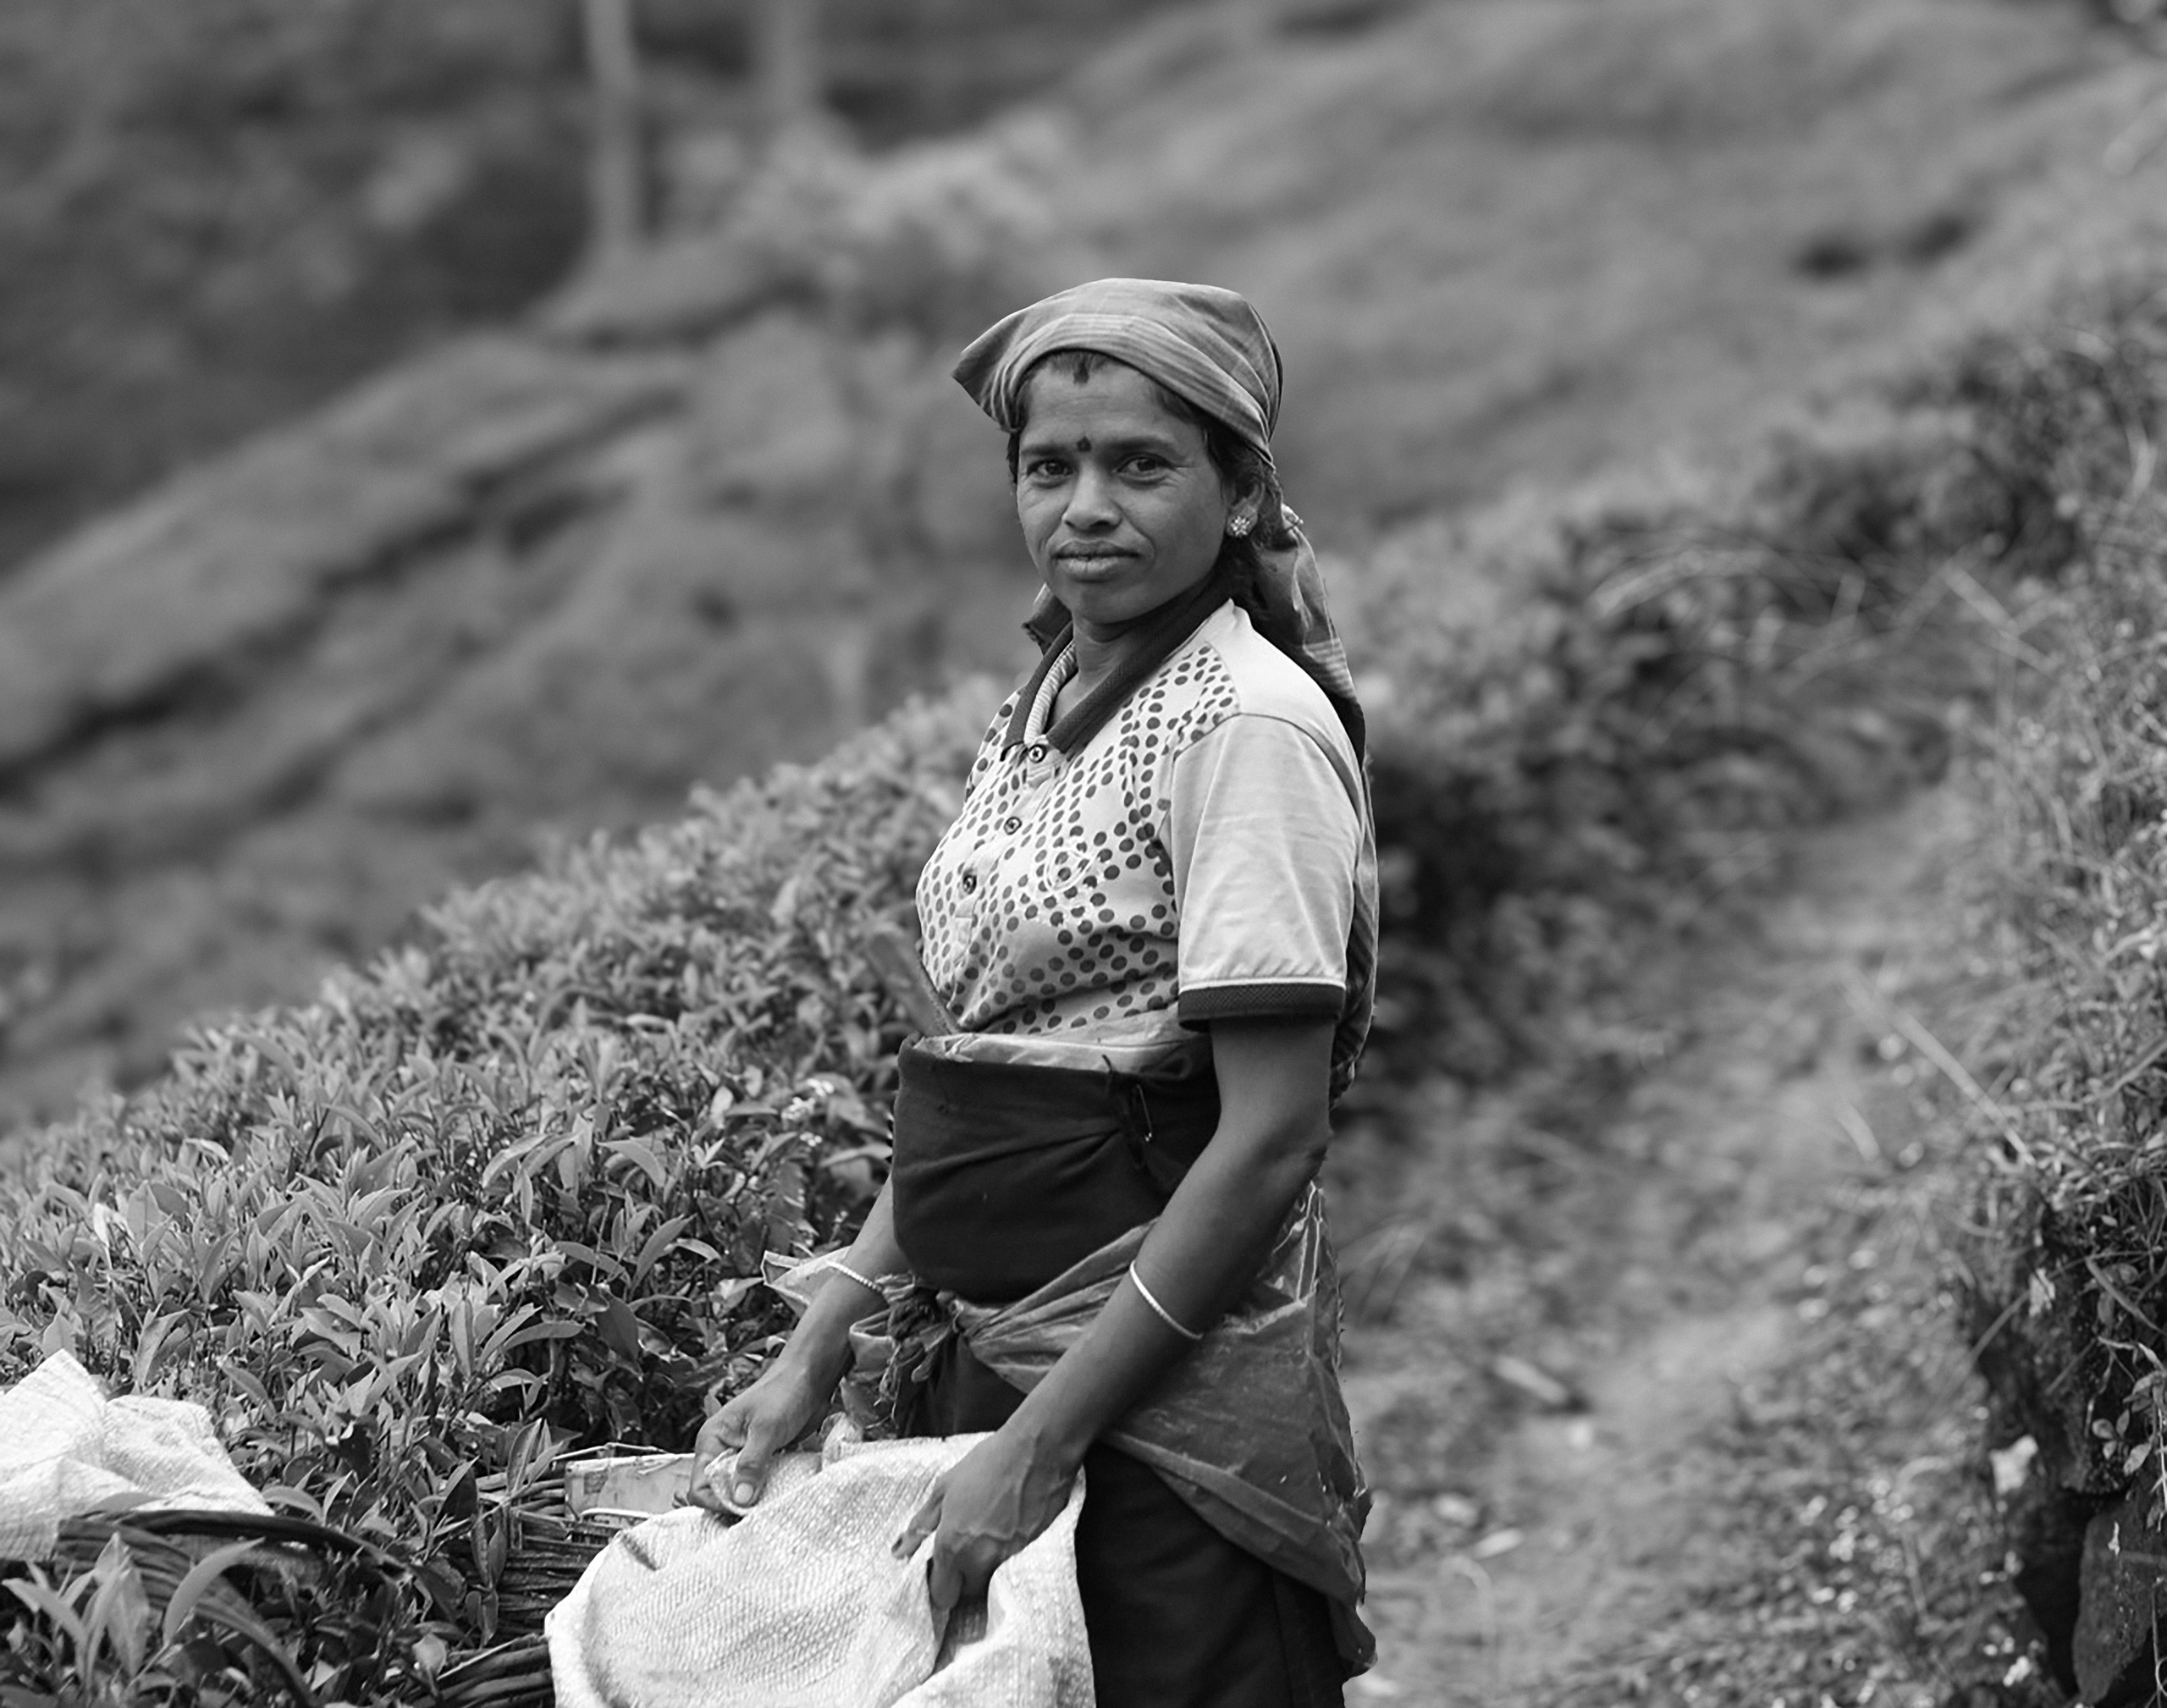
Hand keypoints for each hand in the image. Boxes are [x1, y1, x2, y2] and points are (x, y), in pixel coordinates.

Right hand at [689, 1360, 829, 1512]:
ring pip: (737, 1491)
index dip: (716, 1502)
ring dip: (751, 1501)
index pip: (699, 1486)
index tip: (741, 1509)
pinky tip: (777, 1497)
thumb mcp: (766, 1429)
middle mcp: (721, 1451)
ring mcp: (740, 1457)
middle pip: (717, 1493)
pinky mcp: (760, 1461)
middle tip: (758, 1513)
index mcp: (711, 1440)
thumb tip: (739, 1499)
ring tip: (769, 1506)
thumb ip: (751, 1463)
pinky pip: (755, 1485)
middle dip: (735, 1506)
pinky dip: (764, 1493)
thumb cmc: (783, 1393)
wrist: (808, 1379)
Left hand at [891, 1425, 1078, 1609]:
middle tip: (966, 1546)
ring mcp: (1010, 1559)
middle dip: (964, 1576)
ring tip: (990, 1535)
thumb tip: (900, 1551)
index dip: (940, 1583)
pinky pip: (1014, 1568)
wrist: (1037, 1450)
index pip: (942, 1595)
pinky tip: (1010, 1530)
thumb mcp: (945, 1487)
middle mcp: (981, 1560)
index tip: (942, 1567)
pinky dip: (1009, 1557)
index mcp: (953, 1546)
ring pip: (992, 1582)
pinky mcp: (1034, 1554)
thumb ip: (921, 1524)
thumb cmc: (988, 1463)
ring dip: (987, 1569)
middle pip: (968, 1592)